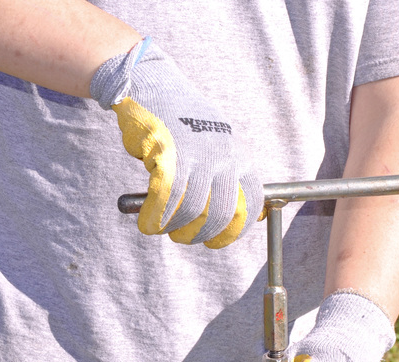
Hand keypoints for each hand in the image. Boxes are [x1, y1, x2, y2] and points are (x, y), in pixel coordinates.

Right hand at [91, 39, 262, 247]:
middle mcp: (226, 157)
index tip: (215, 240)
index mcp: (240, 156)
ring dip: (175, 228)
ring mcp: (199, 155)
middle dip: (201, 234)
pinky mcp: (170, 154)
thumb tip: (233, 218)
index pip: (250, 204)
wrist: (153, 83)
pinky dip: (156, 218)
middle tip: (183, 237)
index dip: (234, 230)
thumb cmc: (182, 120)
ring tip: (161, 229)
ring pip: (194, 210)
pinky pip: (167, 199)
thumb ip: (225, 175)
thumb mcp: (216, 144)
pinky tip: (148, 223)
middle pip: (223, 214)